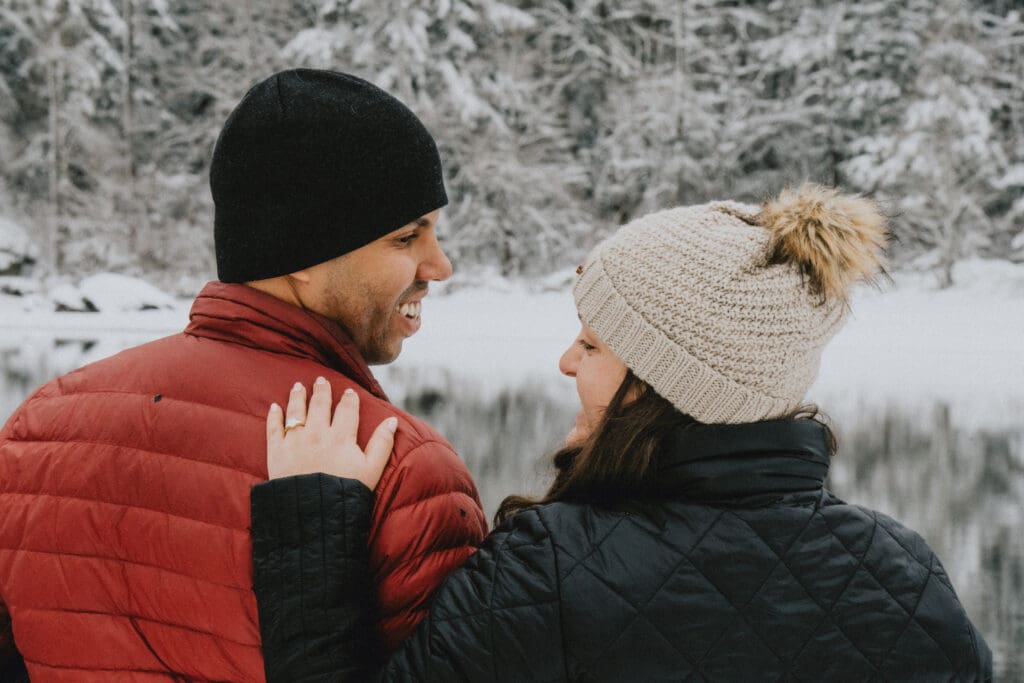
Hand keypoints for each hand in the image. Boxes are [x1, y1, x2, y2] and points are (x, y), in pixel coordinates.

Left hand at [266, 377, 395, 488]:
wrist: (314, 514)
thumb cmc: (346, 493)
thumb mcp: (372, 470)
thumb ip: (383, 443)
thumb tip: (392, 421)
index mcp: (341, 437)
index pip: (346, 410)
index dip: (348, 399)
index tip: (348, 392)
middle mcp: (317, 434)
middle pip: (319, 405)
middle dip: (321, 390)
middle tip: (320, 380)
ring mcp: (295, 441)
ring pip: (296, 411)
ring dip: (297, 396)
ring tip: (298, 386)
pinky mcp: (276, 452)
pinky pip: (273, 428)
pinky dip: (274, 416)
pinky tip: (274, 407)